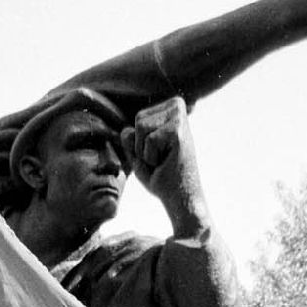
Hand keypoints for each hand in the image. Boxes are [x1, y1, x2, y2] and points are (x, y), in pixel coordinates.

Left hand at [121, 99, 208, 237]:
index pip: (140, 117)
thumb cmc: (161, 177)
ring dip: (145, 152)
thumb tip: (126, 130)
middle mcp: (178, 107)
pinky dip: (151, 158)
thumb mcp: (139, 154)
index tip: (158, 155)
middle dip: (141, 146)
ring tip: (162, 161)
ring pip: (141, 128)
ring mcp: (179, 117)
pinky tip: (166, 164)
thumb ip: (130, 138)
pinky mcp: (178, 131)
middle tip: (160, 160)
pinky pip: (148, 141)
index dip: (140, 143)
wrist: (180, 199)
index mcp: (172, 108)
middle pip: (139, 119)